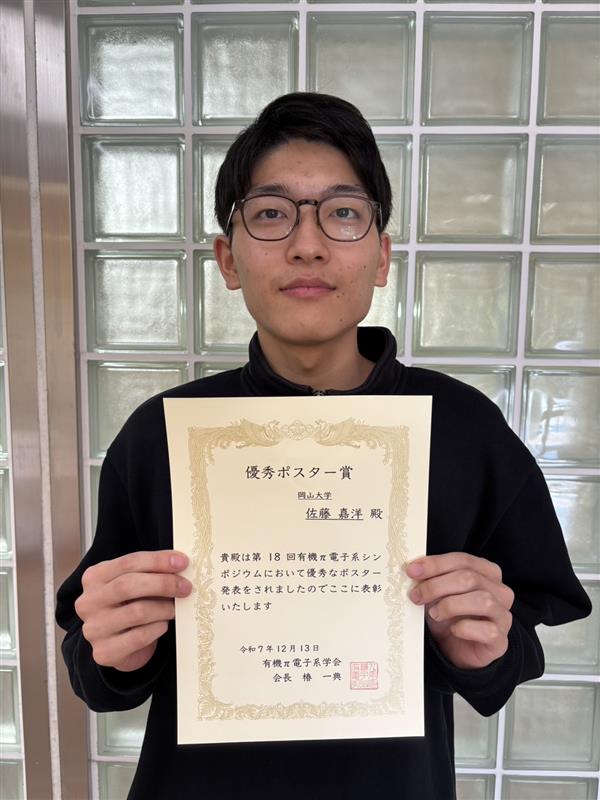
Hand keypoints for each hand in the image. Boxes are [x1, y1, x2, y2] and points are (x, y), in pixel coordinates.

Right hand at [75, 550, 191, 672]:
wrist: (120, 646)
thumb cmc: (130, 607)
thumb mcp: (136, 584)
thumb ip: (151, 572)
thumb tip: (180, 565)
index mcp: (95, 577)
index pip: (128, 562)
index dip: (157, 561)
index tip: (182, 562)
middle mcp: (88, 602)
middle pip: (128, 585)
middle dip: (163, 583)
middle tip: (185, 587)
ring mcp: (93, 628)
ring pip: (137, 612)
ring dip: (164, 608)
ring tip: (174, 609)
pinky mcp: (104, 652)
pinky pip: (140, 636)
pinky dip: (158, 628)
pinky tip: (162, 625)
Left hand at [405, 553, 513, 669]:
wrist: (457, 649)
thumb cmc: (449, 616)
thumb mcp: (438, 594)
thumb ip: (432, 579)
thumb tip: (414, 570)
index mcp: (487, 572)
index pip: (463, 560)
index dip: (436, 564)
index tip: (412, 570)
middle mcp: (500, 591)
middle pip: (470, 578)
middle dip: (437, 586)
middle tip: (416, 596)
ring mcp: (503, 615)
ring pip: (483, 600)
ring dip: (451, 606)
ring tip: (434, 614)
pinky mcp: (500, 640)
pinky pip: (487, 630)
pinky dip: (465, 628)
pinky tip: (453, 630)